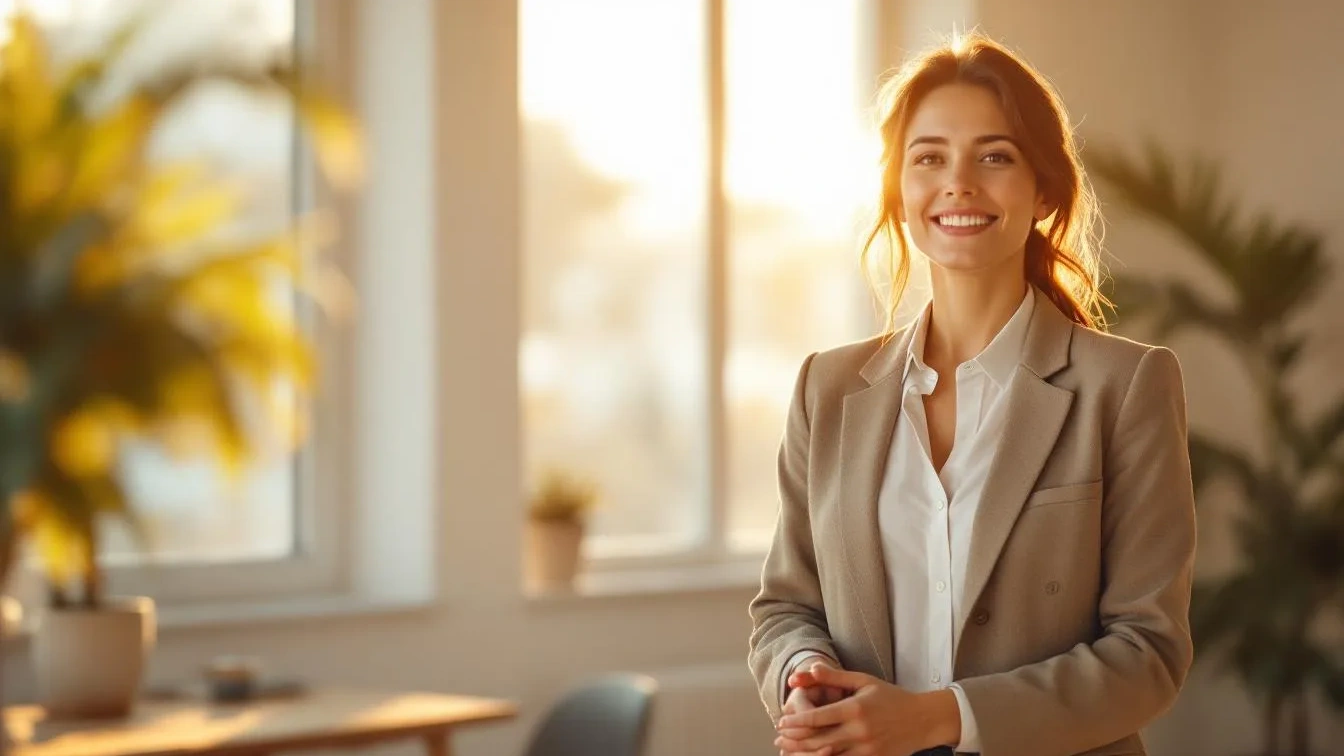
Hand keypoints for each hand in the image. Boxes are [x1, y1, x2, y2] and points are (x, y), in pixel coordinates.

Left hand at [774, 665, 960, 755]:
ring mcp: (867, 749)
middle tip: (779, 739)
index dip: (796, 722)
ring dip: (806, 754)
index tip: (781, 722)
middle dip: (795, 741)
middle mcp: (860, 731)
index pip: (818, 718)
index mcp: (856, 709)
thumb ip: (835, 677)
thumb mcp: (864, 681)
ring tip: (790, 751)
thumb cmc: (891, 697)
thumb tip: (810, 667)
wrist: (923, 720)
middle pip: (819, 740)